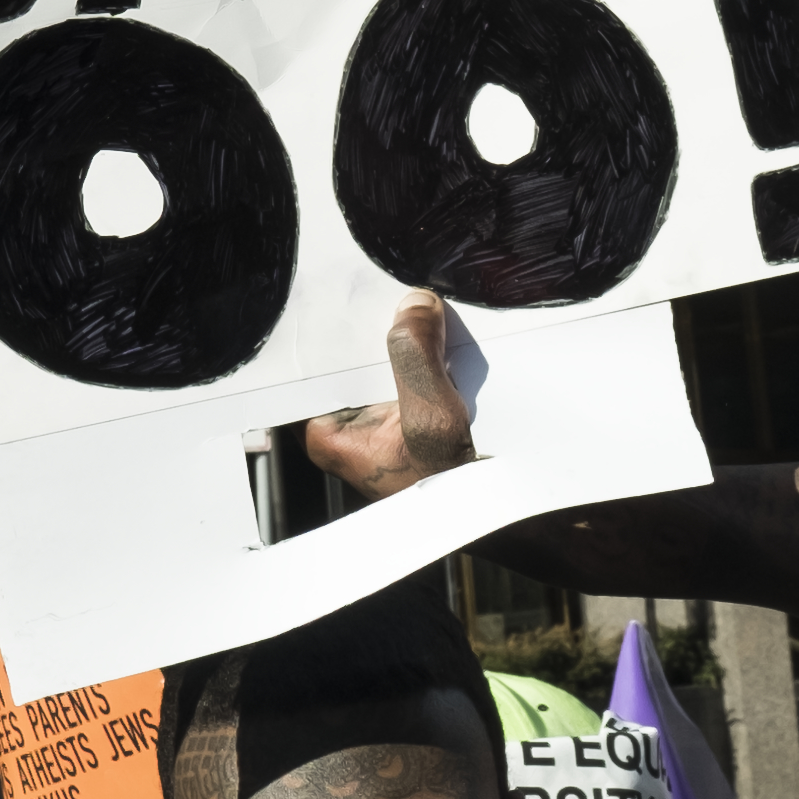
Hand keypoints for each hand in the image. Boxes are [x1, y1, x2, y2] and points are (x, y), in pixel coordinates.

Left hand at [299, 292, 476, 501]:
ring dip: (391, 336)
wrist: (495, 510)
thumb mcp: (432, 419)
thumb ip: (416, 359)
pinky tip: (427, 325)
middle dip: (357, 327)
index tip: (328, 295)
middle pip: (340, 360)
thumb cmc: (452, 486)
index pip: (302, 371)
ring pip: (373, 361)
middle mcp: (345, 425)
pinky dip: (415, 350)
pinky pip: (402, 369)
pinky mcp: (406, 412)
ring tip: (401, 300)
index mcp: (326, 434)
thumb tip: (414, 305)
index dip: (314, 332)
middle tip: (370, 287)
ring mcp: (377, 418)